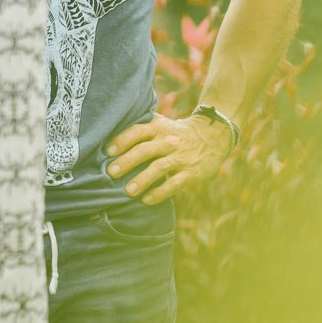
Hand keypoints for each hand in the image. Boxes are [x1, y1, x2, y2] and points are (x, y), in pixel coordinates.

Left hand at [105, 111, 234, 203]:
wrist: (213, 135)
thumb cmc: (175, 131)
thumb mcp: (160, 123)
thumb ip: (140, 125)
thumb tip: (107, 130)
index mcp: (159, 128)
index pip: (138, 131)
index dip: (122, 140)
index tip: (108, 151)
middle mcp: (169, 141)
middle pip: (146, 150)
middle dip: (127, 162)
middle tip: (111, 173)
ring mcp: (181, 157)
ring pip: (159, 168)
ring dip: (142, 180)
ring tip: (127, 191)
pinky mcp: (192, 172)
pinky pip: (175, 184)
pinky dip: (160, 193)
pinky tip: (146, 200)